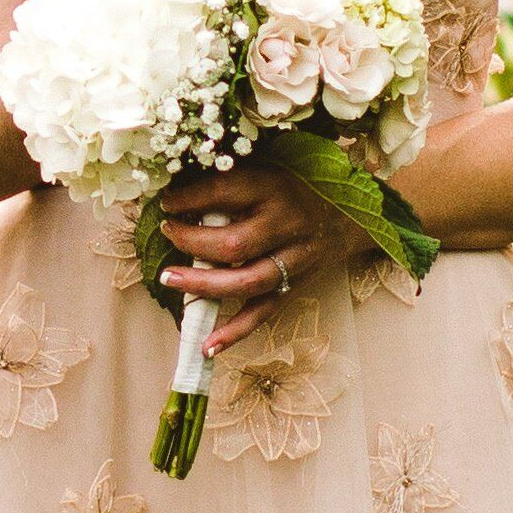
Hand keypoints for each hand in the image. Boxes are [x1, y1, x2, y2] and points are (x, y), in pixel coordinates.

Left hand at [156, 163, 378, 351]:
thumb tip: (174, 187)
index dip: (191, 198)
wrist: (347, 216)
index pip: (227, 192)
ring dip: (204, 285)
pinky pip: (263, 313)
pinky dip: (235, 332)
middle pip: (235, 244)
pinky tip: (207, 345)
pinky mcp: (295, 287)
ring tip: (169, 279)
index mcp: (276, 188)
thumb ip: (230, 177)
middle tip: (167, 234)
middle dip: (192, 242)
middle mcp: (288, 225)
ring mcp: (294, 261)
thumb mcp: (267, 168)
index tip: (166, 202)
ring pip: (247, 281)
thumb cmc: (294, 187)